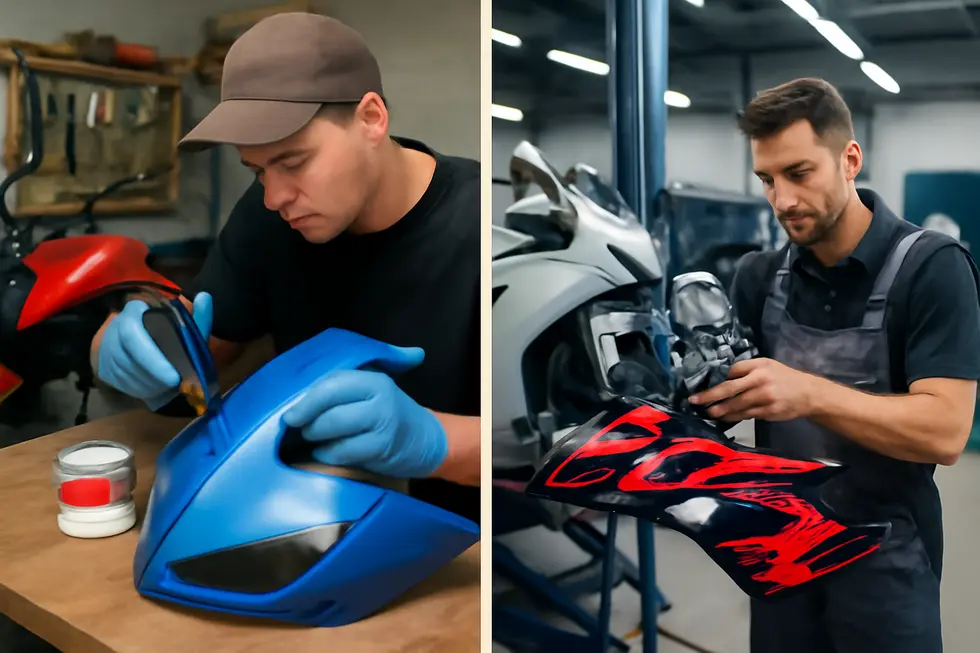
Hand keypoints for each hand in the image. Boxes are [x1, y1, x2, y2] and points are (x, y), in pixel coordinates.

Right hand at [97, 292, 212, 407]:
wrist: (149, 354)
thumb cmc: (172, 339)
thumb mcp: (189, 330)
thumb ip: (199, 316)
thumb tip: (205, 296)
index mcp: (136, 310)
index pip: (132, 330)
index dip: (152, 357)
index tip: (174, 376)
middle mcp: (116, 325)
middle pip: (128, 353)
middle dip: (154, 373)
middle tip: (175, 384)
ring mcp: (106, 347)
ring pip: (124, 369)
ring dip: (149, 383)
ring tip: (168, 387)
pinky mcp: (103, 367)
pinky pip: (120, 381)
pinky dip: (140, 389)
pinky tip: (155, 389)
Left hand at [282, 346, 447, 478]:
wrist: (424, 440)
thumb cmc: (386, 413)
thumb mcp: (370, 390)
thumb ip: (340, 386)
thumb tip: (294, 390)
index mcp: (373, 378)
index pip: (331, 384)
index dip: (306, 400)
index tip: (289, 415)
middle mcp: (380, 397)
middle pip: (329, 409)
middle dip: (307, 422)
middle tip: (300, 429)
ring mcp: (383, 423)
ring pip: (333, 430)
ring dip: (316, 438)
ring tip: (315, 439)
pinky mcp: (382, 448)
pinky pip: (341, 452)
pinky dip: (327, 454)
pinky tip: (328, 453)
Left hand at [688, 358, 816, 421]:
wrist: (809, 393)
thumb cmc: (784, 377)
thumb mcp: (767, 366)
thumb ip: (746, 370)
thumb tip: (722, 377)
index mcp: (758, 366)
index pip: (731, 370)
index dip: (715, 377)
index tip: (700, 382)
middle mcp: (760, 380)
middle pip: (730, 388)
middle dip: (710, 395)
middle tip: (694, 400)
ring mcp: (764, 397)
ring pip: (736, 405)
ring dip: (720, 409)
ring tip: (708, 411)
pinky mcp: (768, 411)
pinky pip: (746, 415)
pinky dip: (733, 416)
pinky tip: (724, 417)